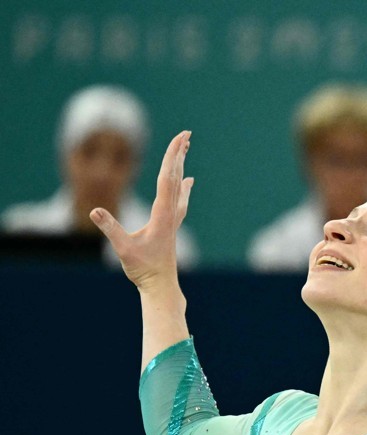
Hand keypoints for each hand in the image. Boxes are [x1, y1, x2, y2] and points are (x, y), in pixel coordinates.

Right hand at [90, 130, 193, 289]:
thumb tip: (95, 211)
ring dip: (180, 166)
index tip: (180, 140)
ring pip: (179, 186)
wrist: (161, 286)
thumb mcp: (123, 248)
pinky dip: (183, 186)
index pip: (167, 179)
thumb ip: (110, 228)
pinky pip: (179, 199)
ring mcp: (172, 219)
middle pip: (175, 177)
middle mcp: (170, 214)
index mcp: (161, 215)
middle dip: (179, 154)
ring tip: (186, 149)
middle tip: (187, 134)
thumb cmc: (143, 269)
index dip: (171, 158)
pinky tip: (188, 182)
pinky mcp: (170, 226)